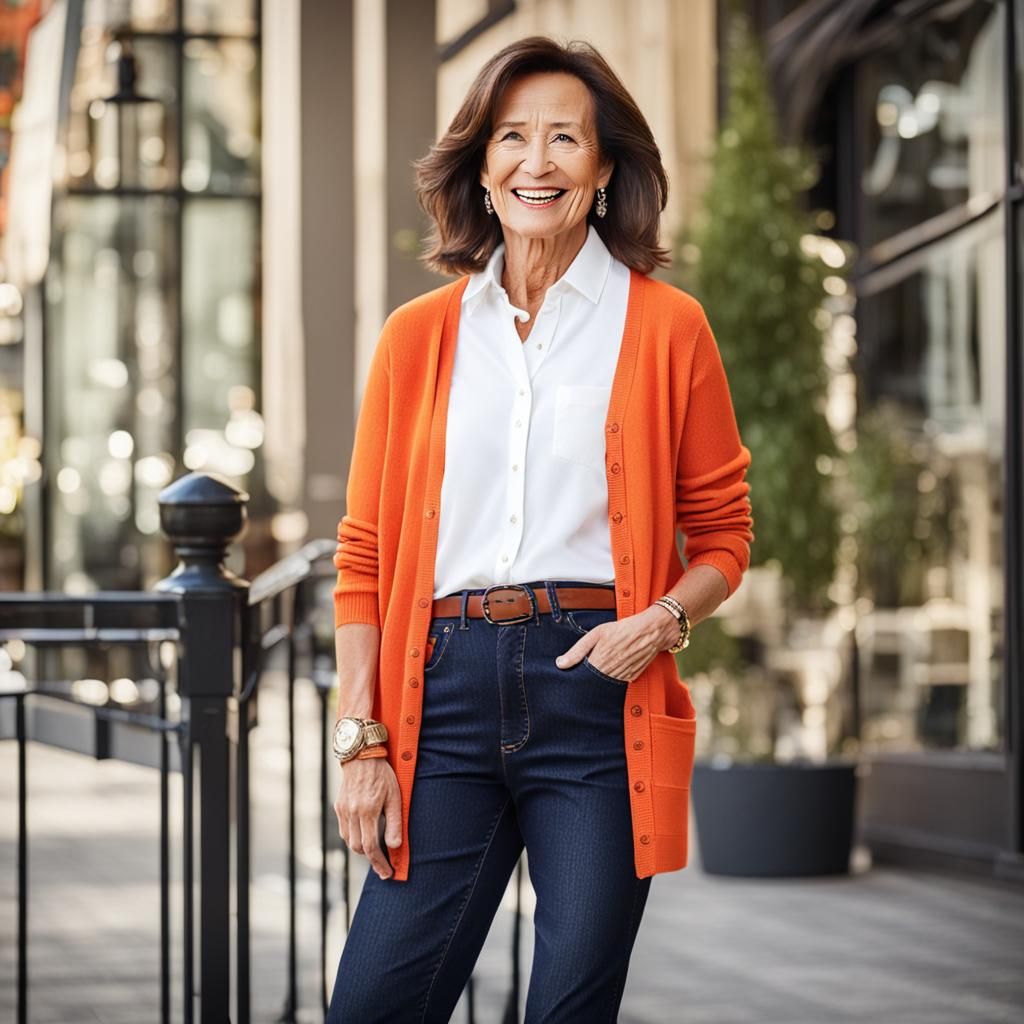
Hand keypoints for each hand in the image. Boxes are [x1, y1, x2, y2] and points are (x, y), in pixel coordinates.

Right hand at [333, 756, 402, 879]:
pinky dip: (353, 836)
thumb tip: (394, 847)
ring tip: (376, 849)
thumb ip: (394, 823)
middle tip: (384, 864)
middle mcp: (352, 813)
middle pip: (357, 847)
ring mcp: (343, 810)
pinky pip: (344, 829)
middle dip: (371, 859)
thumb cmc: (383, 774)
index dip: (379, 863)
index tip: (388, 872)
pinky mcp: (339, 806)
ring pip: (349, 840)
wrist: (362, 755)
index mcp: (367, 811)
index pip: (370, 847)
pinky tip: (364, 833)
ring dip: (361, 848)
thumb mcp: (395, 796)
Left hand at [554, 605, 678, 681]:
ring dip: (599, 681)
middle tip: (583, 675)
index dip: (575, 677)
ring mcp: (622, 677)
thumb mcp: (597, 634)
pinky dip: (612, 680)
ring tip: (599, 669)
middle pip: (592, 684)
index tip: (570, 676)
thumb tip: (560, 664)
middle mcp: (610, 673)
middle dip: (586, 681)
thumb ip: (577, 650)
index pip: (581, 678)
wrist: (650, 632)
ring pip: (604, 686)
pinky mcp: (631, 678)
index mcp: (599, 661)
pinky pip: (617, 684)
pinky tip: (610, 671)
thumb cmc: (623, 629)